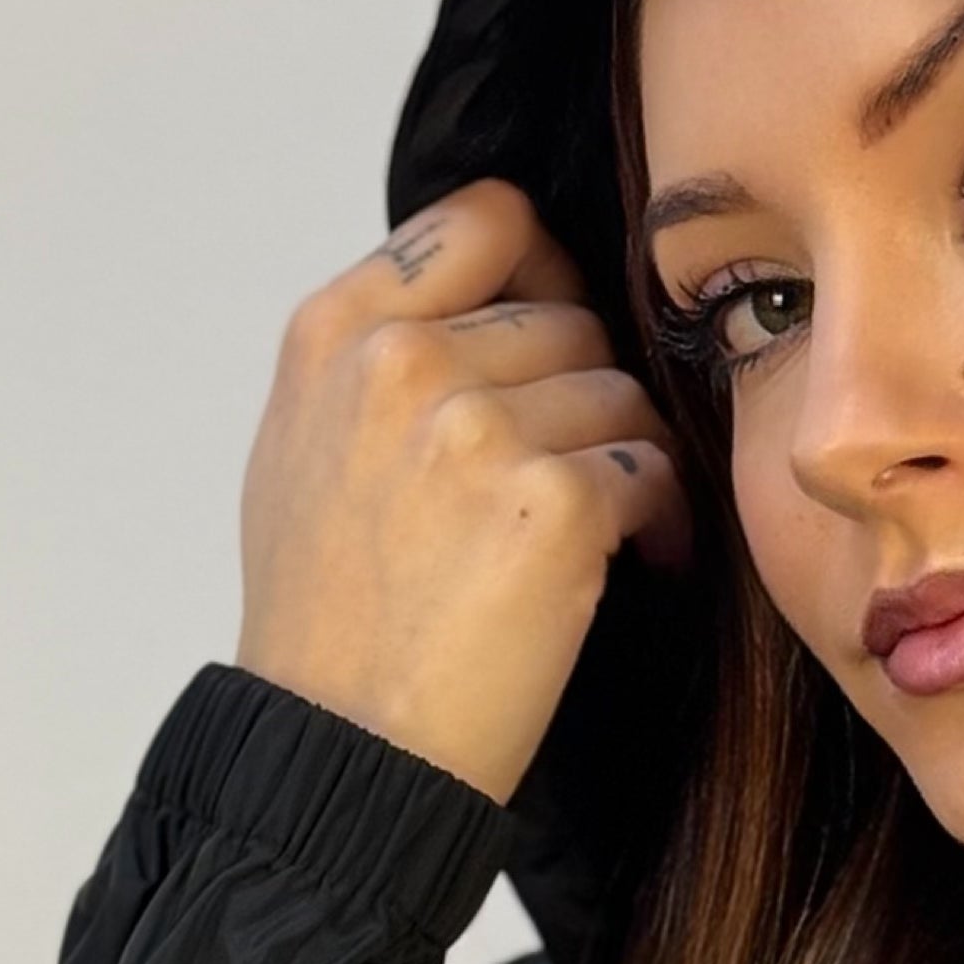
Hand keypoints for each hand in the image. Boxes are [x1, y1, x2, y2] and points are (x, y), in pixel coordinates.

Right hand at [237, 180, 689, 801]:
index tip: (554, 340)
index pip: (485, 218)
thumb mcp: (303, 450)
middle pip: (569, 318)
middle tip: (575, 473)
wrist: (342, 745)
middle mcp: (401, 363)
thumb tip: (474, 303)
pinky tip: (634, 562)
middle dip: (586, 396)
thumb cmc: (325, 620)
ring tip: (600, 531)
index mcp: (335, 334)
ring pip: (620, 394)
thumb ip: (377, 356)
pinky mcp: (554, 503)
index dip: (542, 270)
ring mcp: (477, 429)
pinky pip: (654, 470)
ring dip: (627, 461)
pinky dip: (661, 520)